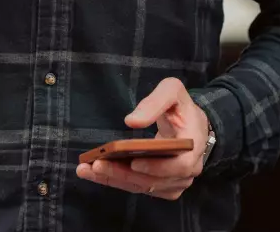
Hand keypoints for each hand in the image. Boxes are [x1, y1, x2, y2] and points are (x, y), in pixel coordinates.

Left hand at [76, 77, 210, 200]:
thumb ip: (154, 103)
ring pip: (142, 186)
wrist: (192, 125)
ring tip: (86, 169)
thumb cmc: (181, 107)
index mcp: (193, 148)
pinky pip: (138, 187)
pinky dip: (116, 181)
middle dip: (123, 173)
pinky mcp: (162, 187)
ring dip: (114, 179)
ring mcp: (174, 182)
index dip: (157, 167)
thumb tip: (131, 121)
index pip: (179, 166)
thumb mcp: (172, 92)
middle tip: (96, 165)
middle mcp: (187, 171)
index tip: (133, 162)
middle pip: (154, 180)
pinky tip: (95, 173)